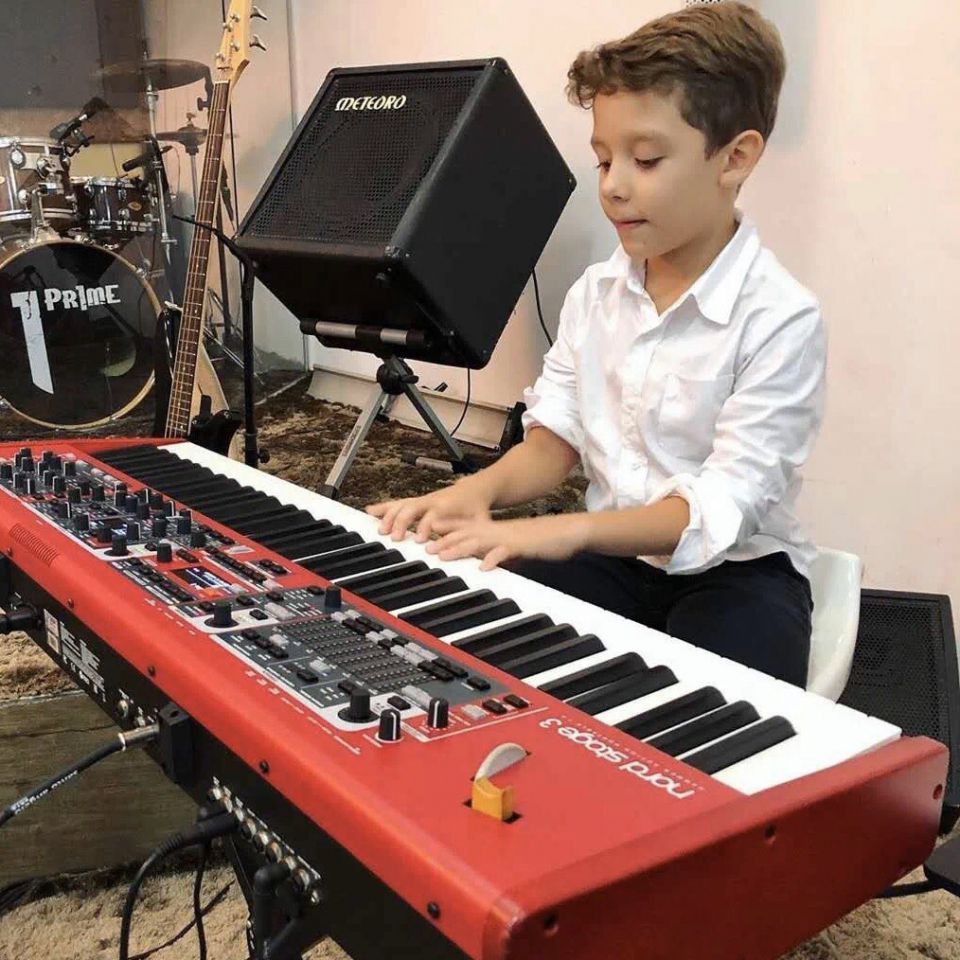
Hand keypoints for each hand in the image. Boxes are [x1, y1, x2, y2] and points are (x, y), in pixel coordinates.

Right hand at [365, 480, 492, 541]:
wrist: (475, 489)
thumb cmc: (477, 508)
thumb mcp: (480, 523)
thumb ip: (473, 537)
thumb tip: (468, 554)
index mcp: (447, 506)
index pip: (432, 516)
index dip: (425, 527)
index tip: (420, 540)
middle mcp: (432, 501)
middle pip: (411, 508)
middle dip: (402, 522)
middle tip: (395, 537)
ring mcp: (423, 500)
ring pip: (402, 504)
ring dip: (389, 516)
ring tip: (380, 530)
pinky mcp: (417, 501)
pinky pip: (398, 503)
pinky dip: (384, 507)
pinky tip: (370, 511)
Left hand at [425, 513, 590, 570]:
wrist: (567, 532)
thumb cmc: (540, 540)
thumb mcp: (512, 546)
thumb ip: (495, 551)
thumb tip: (481, 561)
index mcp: (493, 530)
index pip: (464, 527)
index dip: (444, 531)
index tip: (424, 536)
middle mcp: (497, 531)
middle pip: (465, 533)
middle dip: (443, 541)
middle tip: (425, 550)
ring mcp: (508, 537)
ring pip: (479, 540)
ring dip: (459, 548)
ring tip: (443, 557)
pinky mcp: (522, 546)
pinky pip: (505, 552)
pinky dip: (493, 559)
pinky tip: (483, 567)